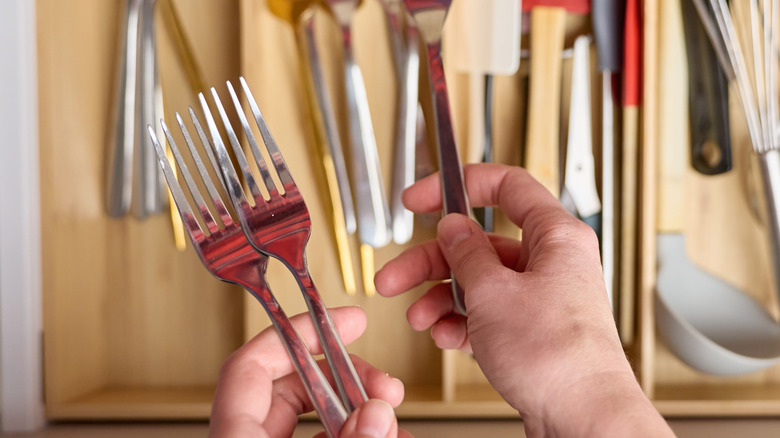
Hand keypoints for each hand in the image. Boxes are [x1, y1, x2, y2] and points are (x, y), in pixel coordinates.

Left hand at [209, 306, 410, 437]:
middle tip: (384, 384)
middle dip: (346, 378)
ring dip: (361, 413)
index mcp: (234, 437)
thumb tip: (375, 413)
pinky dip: (355, 437)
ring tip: (393, 421)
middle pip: (292, 386)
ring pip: (314, 418)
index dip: (299, 332)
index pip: (252, 363)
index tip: (346, 321)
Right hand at [375, 164, 673, 436]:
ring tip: (417, 315)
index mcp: (555, 237)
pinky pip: (486, 315)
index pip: (507, 186)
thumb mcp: (493, 293)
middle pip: (479, 244)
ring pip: (478, 282)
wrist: (581, 419)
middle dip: (431, 260)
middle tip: (396, 273)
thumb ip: (467, 254)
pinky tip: (445, 335)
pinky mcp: (531, 332)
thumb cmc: (559, 358)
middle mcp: (551, 264)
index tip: (423, 197)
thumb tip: (454, 228)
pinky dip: (460, 323)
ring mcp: (541, 299)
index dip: (459, 184)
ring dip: (440, 297)